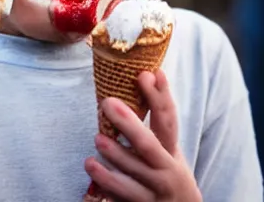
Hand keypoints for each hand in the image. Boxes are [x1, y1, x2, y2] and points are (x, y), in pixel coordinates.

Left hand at [85, 70, 201, 201]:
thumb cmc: (164, 173)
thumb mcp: (165, 149)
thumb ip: (151, 125)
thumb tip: (138, 78)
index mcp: (171, 149)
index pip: (168, 119)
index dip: (160, 96)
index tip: (149, 73)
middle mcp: (166, 170)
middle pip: (147, 144)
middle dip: (128, 122)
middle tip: (108, 102)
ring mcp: (154, 191)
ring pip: (134, 171)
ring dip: (115, 153)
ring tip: (98, 138)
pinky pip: (122, 194)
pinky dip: (106, 180)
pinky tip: (91, 164)